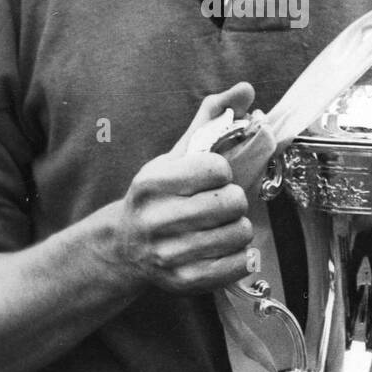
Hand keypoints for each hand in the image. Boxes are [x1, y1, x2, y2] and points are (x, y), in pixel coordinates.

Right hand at [112, 83, 256, 295]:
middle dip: (235, 199)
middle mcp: (155, 219)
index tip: (212, 176)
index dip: (223, 171)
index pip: (216, 168)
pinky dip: (242, 256)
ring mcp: (168, 254)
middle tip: (223, 202)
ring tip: (222, 225)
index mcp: (152, 181)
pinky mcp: (183, 282)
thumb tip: (246, 89)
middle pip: (231, 202)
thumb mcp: (177, 154)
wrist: (125, 247)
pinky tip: (226, 248)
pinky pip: (238, 265)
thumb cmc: (159, 195)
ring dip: (239, 227)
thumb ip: (212, 117)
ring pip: (240, 234)